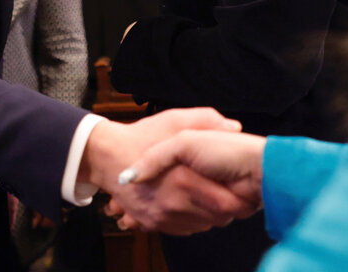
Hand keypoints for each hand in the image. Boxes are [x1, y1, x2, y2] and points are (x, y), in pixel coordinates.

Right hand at [79, 109, 253, 234]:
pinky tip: (190, 199)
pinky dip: (192, 218)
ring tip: (207, 190)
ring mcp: (163, 216)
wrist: (108, 155)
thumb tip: (235, 127)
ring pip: (204, 225)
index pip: (228, 206)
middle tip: (225, 186)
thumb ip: (206, 120)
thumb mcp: (175, 120)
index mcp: (183, 179)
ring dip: (210, 212)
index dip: (239, 197)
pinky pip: (185, 228)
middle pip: (218, 219)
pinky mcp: (154, 224)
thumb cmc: (142, 136)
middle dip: (227, 205)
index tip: (238, 184)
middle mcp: (173, 203)